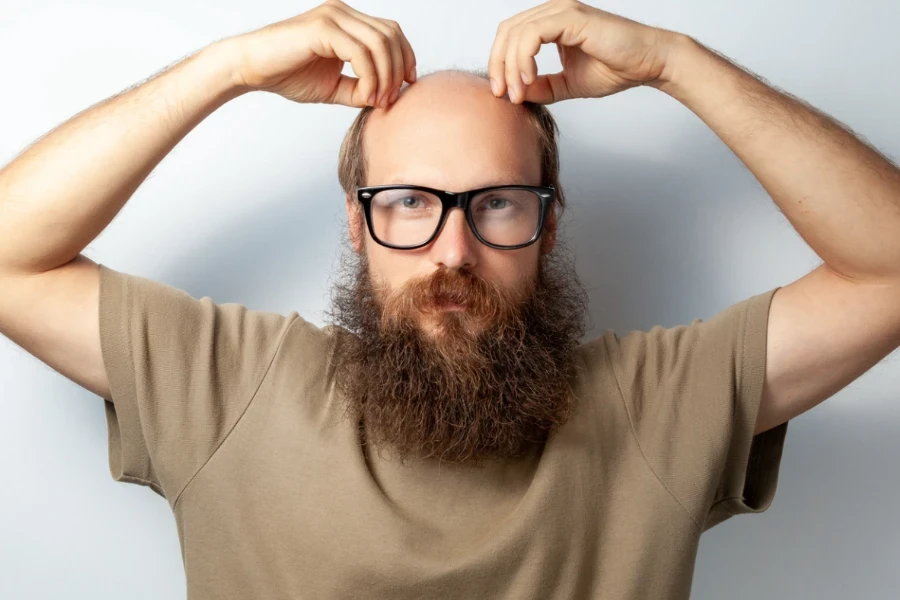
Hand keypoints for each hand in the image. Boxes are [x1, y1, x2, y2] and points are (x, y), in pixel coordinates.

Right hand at [223, 0, 415, 106]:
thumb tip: (385, 99)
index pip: (391, 32)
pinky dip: (370, 77)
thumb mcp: (334, 87)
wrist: (251, 69)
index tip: (406, 86)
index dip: (405, 57)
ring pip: (380, 43)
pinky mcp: (323, 28)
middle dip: (398, 70)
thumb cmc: (287, 74)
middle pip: (391, 35)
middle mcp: (343, 12)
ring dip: (386, 76)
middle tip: (391, 99)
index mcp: (347, 21)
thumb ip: (360, 89)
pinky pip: (360, 53)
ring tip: (378, 100)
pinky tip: (366, 95)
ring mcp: (333, 16)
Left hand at [488, 0, 679, 103]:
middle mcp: (554, 11)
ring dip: (510, 67)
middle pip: (507, 32)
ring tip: (519, 92)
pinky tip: (528, 79)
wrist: (648, 63)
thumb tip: (516, 94)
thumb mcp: (567, 83)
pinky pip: (532, 34)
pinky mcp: (571, 17)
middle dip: (499, 66)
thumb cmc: (616, 68)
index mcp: (551, 23)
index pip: (510, 36)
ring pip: (516, 33)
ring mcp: (562, 10)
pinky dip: (524, 58)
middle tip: (505, 95)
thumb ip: (542, 86)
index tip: (503, 94)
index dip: (499, 64)